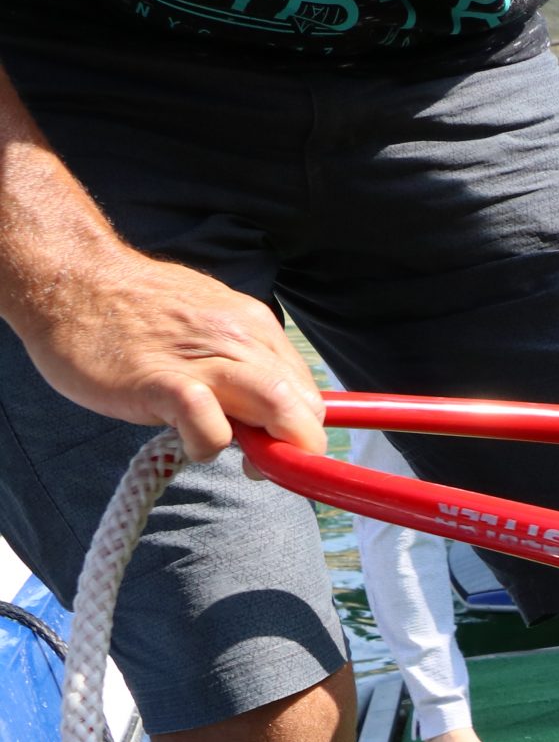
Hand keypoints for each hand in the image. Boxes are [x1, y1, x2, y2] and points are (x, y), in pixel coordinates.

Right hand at [15, 250, 322, 463]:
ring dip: (273, 449)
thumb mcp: (204, 325)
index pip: (307, 391)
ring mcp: (205, 359)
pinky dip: (210, 445)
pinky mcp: (163, 381)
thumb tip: (263, 409)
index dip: (301, 430)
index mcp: (255, 327)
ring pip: (277, 407)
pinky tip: (189, 444)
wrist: (68, 278)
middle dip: (299, 447)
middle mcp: (241, 338)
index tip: (279, 447)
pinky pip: (210, 424)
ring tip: (245, 461)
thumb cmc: (132, 311)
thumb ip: (239, 362)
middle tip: (264, 463)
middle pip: (305, 405)